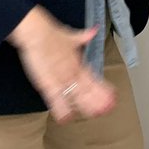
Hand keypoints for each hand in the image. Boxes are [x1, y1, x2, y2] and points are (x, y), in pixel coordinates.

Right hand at [7, 6, 116, 122]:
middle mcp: (73, 73)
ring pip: (76, 97)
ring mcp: (61, 79)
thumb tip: (95, 29)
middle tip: (107, 110)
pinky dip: (61, 110)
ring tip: (95, 115)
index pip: (94, 80)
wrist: (36, 32)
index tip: (112, 97)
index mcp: (78, 63)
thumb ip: (84, 36)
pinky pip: (56, 100)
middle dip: (98, 101)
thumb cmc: (51, 33)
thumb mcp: (71, 35)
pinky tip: (66, 119)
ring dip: (86, 106)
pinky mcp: (47, 84)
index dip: (103, 90)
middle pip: (88, 91)